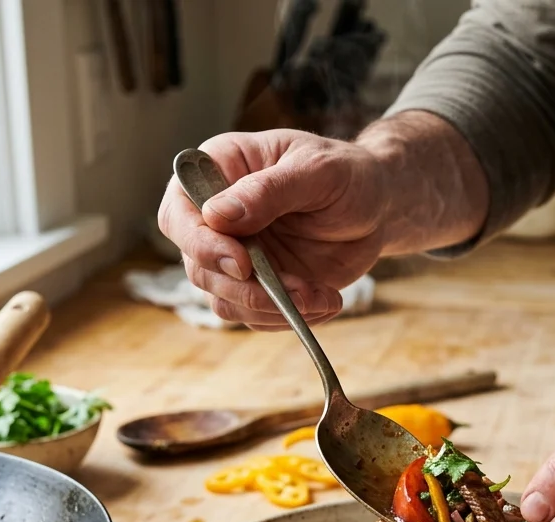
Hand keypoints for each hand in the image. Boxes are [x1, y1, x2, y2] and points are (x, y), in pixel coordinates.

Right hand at [157, 129, 387, 330]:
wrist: (376, 207)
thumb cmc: (346, 174)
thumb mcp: (316, 171)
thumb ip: (268, 191)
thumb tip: (216, 214)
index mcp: (218, 171)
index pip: (179, 214)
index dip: (200, 244)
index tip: (242, 263)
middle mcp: (216, 219)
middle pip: (198, 268)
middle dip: (247, 289)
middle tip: (298, 292)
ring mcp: (235, 256)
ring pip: (224, 300)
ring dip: (272, 308)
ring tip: (321, 297)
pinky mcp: (258, 286)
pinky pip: (255, 316)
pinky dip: (289, 318)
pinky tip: (325, 301)